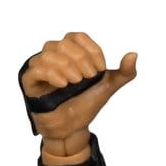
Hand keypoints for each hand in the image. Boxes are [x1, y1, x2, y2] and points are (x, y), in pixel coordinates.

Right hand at [21, 33, 136, 154]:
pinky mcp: (31, 80)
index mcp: (71, 52)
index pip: (78, 37)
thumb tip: (134, 54)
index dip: (91, 50)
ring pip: (49, 53)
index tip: (100, 70)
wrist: (73, 128)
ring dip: (67, 66)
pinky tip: (64, 84)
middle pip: (64, 43)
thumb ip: (123, 73)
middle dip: (80, 59)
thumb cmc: (86, 103)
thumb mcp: (108, 87)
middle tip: (89, 77)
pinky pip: (37, 68)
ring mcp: (40, 66)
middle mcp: (54, 55)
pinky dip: (52, 74)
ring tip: (76, 82)